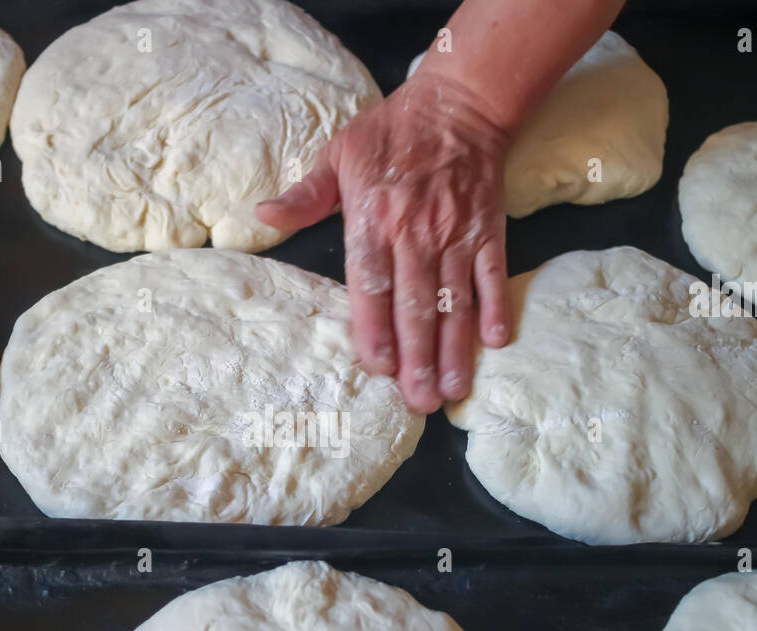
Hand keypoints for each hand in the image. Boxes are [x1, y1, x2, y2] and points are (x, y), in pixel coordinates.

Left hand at [256, 74, 511, 412]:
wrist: (460, 103)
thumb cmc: (390, 133)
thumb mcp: (337, 155)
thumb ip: (305, 196)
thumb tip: (262, 215)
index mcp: (374, 220)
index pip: (372, 284)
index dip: (376, 328)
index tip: (379, 368)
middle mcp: (416, 234)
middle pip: (415, 306)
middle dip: (418, 358)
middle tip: (419, 402)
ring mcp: (455, 235)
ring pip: (454, 301)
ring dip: (454, 349)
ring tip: (452, 391)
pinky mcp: (488, 232)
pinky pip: (491, 276)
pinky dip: (495, 308)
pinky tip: (494, 344)